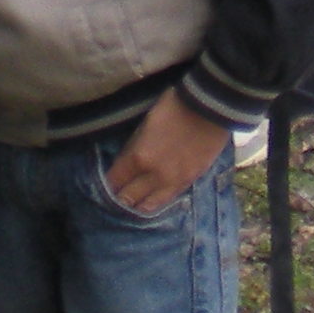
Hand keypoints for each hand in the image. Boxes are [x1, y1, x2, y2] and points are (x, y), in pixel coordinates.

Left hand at [106, 87, 232, 215]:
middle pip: (129, 198)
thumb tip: (125, 163)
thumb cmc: (173, 106)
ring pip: (149, 205)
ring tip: (132, 203)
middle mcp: (154, 176)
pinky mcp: (190, 181)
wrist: (209, 107)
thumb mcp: (145, 123)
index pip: (114, 180)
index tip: (104, 186)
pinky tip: (152, 200)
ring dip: (137, 205)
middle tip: (114, 197)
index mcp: (138, 157)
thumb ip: (133, 147)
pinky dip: (157, 201)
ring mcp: (173, 181)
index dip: (107, 185)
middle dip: (118, 198)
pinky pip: (168, 199)